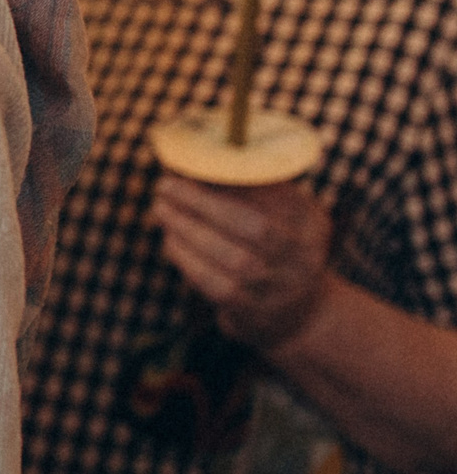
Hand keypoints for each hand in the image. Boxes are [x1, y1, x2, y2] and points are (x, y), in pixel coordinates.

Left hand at [151, 170, 335, 346]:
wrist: (297, 312)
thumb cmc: (273, 247)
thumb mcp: (278, 215)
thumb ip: (247, 189)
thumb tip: (193, 161)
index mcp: (311, 223)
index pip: (275, 194)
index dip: (230, 178)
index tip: (191, 164)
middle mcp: (304, 256)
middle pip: (257, 227)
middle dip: (205, 203)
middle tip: (165, 185)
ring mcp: (282, 287)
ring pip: (234, 259)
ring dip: (189, 230)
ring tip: (162, 208)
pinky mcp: (254, 311)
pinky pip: (216, 284)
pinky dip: (188, 259)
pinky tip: (170, 239)